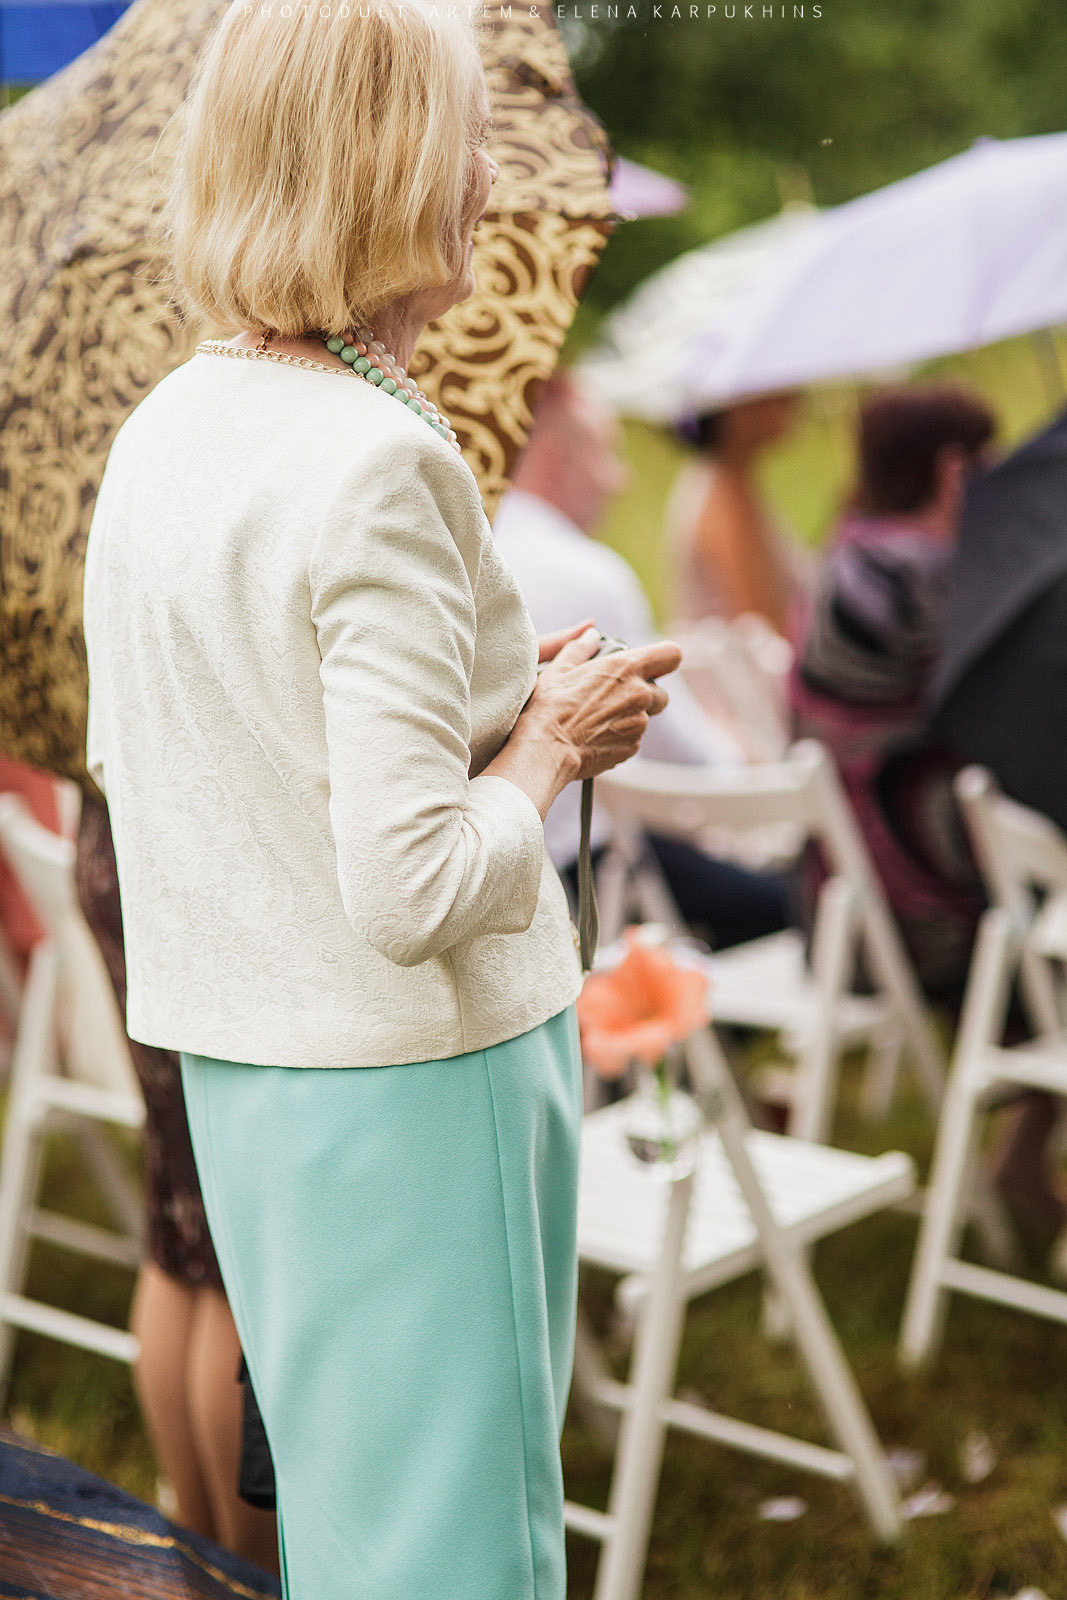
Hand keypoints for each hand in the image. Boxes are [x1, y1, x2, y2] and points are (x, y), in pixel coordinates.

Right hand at [524, 626, 681, 782]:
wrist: (546, 749)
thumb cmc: (551, 706)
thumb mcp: (560, 667)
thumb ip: (581, 647)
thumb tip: (592, 634)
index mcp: (626, 668)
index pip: (671, 654)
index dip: (664, 660)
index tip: (653, 667)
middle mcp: (640, 694)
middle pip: (661, 693)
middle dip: (645, 695)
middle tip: (616, 698)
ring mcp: (639, 723)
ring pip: (645, 718)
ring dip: (630, 717)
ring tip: (598, 719)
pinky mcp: (632, 747)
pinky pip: (633, 738)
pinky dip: (620, 736)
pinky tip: (596, 735)